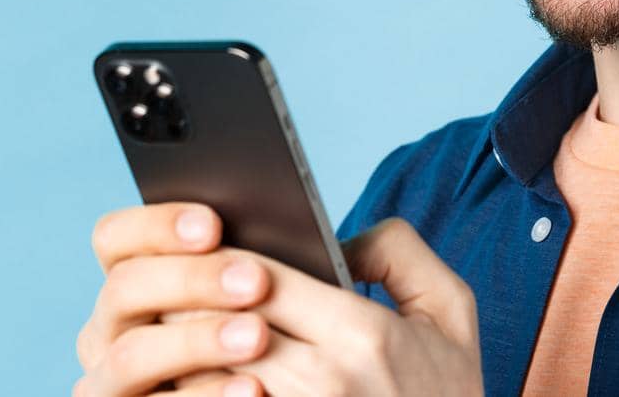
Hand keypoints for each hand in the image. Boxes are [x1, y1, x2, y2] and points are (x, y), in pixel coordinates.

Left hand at [73, 203, 482, 396]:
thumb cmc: (446, 395)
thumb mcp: (451, 313)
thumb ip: (399, 253)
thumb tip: (336, 237)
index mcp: (365, 334)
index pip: (262, 278)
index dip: (221, 261)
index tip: (206, 253)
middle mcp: (325, 382)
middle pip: (220, 327)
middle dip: (187, 304)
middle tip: (168, 291)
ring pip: (204, 380)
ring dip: (179, 358)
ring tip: (167, 342)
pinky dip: (197, 396)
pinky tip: (195, 385)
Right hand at [75, 201, 271, 395]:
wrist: (271, 390)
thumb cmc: (251, 331)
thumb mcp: (239, 298)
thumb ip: (233, 269)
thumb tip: (254, 249)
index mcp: (128, 283)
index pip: (114, 237)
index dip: (157, 226)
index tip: (213, 228)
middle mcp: (105, 331)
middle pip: (124, 288)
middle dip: (190, 279)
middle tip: (256, 281)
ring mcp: (108, 384)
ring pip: (131, 354)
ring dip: (196, 340)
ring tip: (257, 336)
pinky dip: (208, 396)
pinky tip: (253, 388)